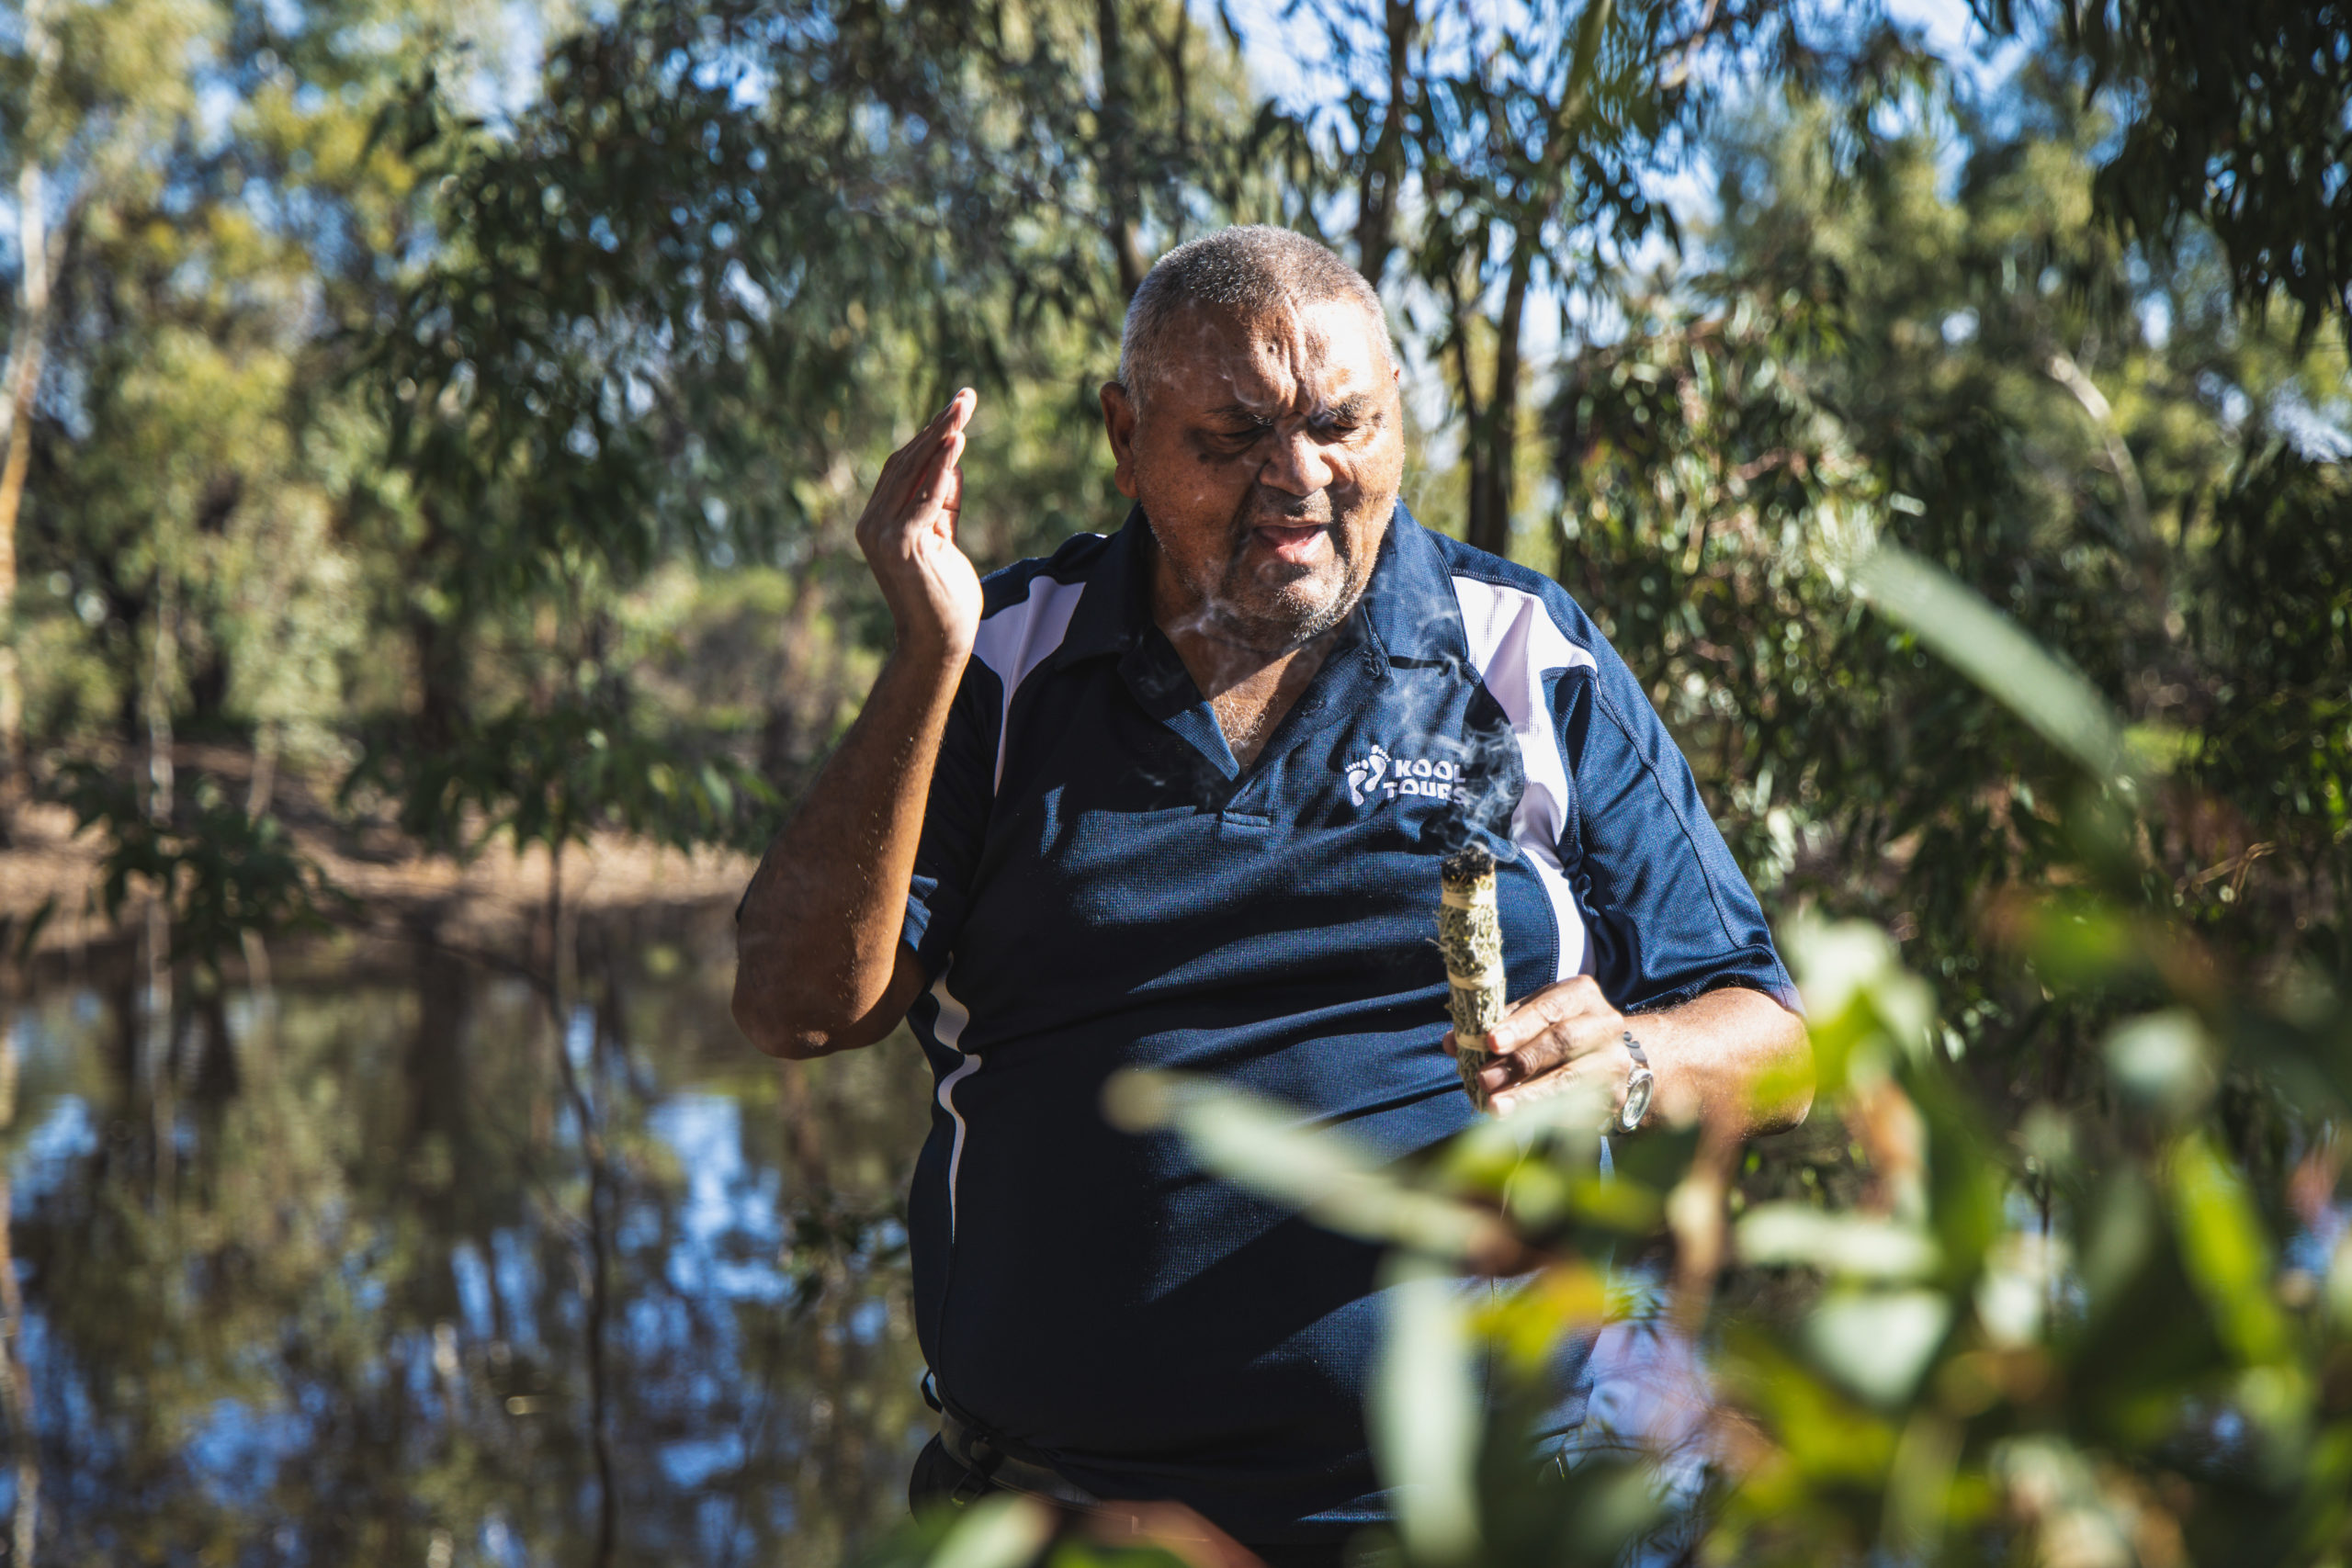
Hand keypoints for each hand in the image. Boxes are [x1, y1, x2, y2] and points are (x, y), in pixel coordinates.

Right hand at [855, 388, 981, 662]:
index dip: (929, 436)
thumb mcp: (943, 539)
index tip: (956, 409)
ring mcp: (882, 535)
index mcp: (876, 522)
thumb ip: (941, 503)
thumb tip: (950, 461)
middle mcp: (871, 525)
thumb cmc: (944, 597)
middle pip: (905, 461)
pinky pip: (925, 496)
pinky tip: (957, 441)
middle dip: (938, 426)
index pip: (901, 467)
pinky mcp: (901, 545)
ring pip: (913, 472)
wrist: (939, 643)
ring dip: (941, 436)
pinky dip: (941, 467)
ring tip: (963, 408)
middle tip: (965, 397)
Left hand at [1444, 974, 1634, 1120]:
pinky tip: (1519, 1120)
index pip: (1549, 1008)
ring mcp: (1614, 1061)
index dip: (1519, 1025)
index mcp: (1581, 994)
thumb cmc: (1556, 1032)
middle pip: (1562, 1042)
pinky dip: (1545, 1115)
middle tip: (1483, 1079)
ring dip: (1529, 1095)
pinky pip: (1578, 1108)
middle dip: (1519, 1063)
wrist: (1610, 1058)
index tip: (1490, 1042)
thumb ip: (1494, 1027)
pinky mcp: (1614, 1095)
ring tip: (1495, 1107)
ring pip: (1570, 1079)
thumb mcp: (1530, 1018)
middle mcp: (1605, 1023)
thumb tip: (1452, 1043)